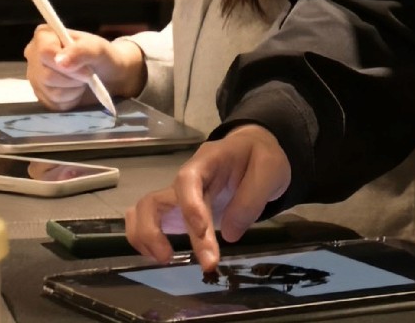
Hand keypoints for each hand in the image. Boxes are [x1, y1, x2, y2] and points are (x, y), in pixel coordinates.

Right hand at [25, 25, 145, 109]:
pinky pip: (53, 104)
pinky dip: (70, 100)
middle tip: (87, 73)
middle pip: (46, 75)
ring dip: (74, 89)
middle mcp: (34, 55)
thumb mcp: (98, 48)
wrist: (108, 76)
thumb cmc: (102, 57)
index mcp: (44, 36)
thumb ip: (81, 51)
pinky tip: (76, 90)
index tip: (84, 67)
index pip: (45, 52)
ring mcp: (34, 77)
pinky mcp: (40, 96)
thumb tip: (60, 62)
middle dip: (73, 78)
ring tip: (82, 80)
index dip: (66, 63)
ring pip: (51, 92)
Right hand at [126, 126, 291, 267]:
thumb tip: (228, 234)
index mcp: (209, 159)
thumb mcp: (270, 170)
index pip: (188, 178)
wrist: (255, 152)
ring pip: (144, 208)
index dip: (189, 205)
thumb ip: (251, 200)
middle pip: (162, 200)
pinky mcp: (177, 209)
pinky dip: (144, 238)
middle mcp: (187, 176)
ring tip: (165, 259)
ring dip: (146, 235)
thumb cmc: (262, 158)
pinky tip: (160, 256)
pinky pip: (147, 219)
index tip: (201, 231)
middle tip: (202, 262)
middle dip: (167, 233)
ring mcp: (179, 193)